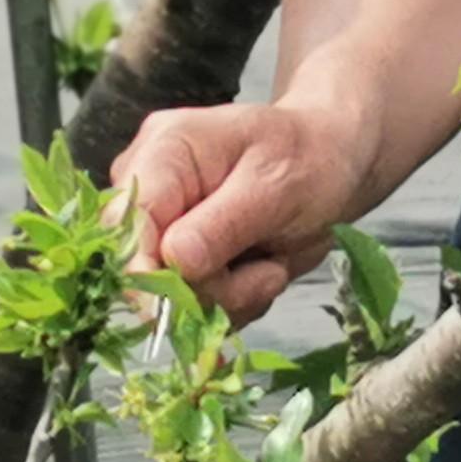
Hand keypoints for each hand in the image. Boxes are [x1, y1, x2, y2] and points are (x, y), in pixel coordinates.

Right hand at [118, 98, 374, 324]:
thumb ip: (222, 224)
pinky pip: (193, 307)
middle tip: (268, 272)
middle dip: (206, 287)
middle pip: (143, 265)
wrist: (333, 168)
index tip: (168, 312)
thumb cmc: (309, 159)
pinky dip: (233, 303)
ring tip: (272, 265)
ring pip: (171, 296)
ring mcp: (163, 228)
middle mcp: (151, 188)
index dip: (138, 269)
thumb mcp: (276, 186)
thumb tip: (172, 261)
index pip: (127, 218)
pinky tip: (262, 272)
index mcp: (165, 150)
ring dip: (229, 297)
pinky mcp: (179, 262)